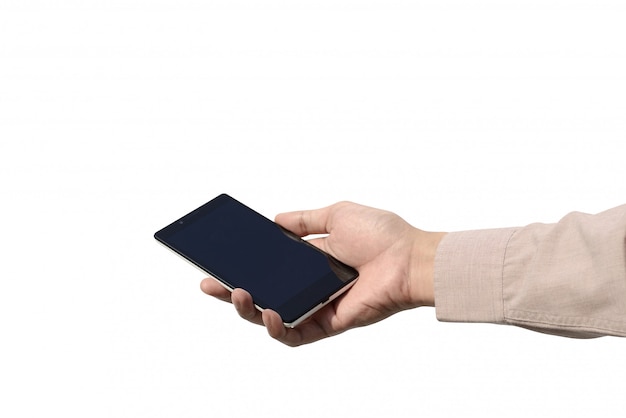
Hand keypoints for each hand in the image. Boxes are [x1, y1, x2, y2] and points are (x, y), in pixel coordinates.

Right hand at [200, 201, 445, 345]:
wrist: (410, 258)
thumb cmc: (381, 235)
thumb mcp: (335, 214)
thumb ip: (304, 220)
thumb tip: (275, 219)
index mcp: (310, 259)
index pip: (268, 265)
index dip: (243, 263)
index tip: (219, 257)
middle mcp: (310, 284)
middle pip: (263, 292)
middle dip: (231, 290)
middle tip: (209, 282)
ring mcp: (317, 306)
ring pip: (272, 317)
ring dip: (247, 309)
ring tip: (235, 293)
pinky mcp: (327, 324)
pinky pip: (295, 335)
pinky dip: (277, 328)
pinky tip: (266, 313)